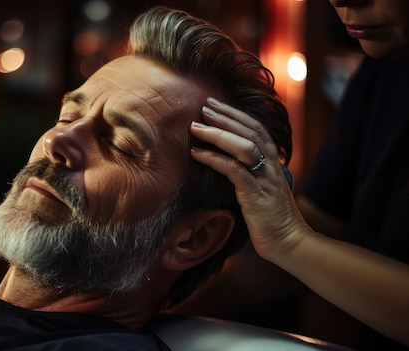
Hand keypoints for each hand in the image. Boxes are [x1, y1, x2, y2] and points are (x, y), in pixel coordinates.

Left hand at [189, 97, 310, 260]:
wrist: (288, 242)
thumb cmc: (270, 217)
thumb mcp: (261, 187)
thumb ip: (250, 171)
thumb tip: (227, 159)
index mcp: (273, 161)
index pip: (255, 127)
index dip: (235, 114)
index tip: (214, 104)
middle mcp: (271, 165)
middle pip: (249, 130)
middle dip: (225, 116)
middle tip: (204, 105)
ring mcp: (264, 178)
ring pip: (243, 145)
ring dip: (218, 133)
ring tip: (196, 126)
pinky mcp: (256, 194)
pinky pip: (233, 170)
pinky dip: (214, 158)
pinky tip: (196, 153)